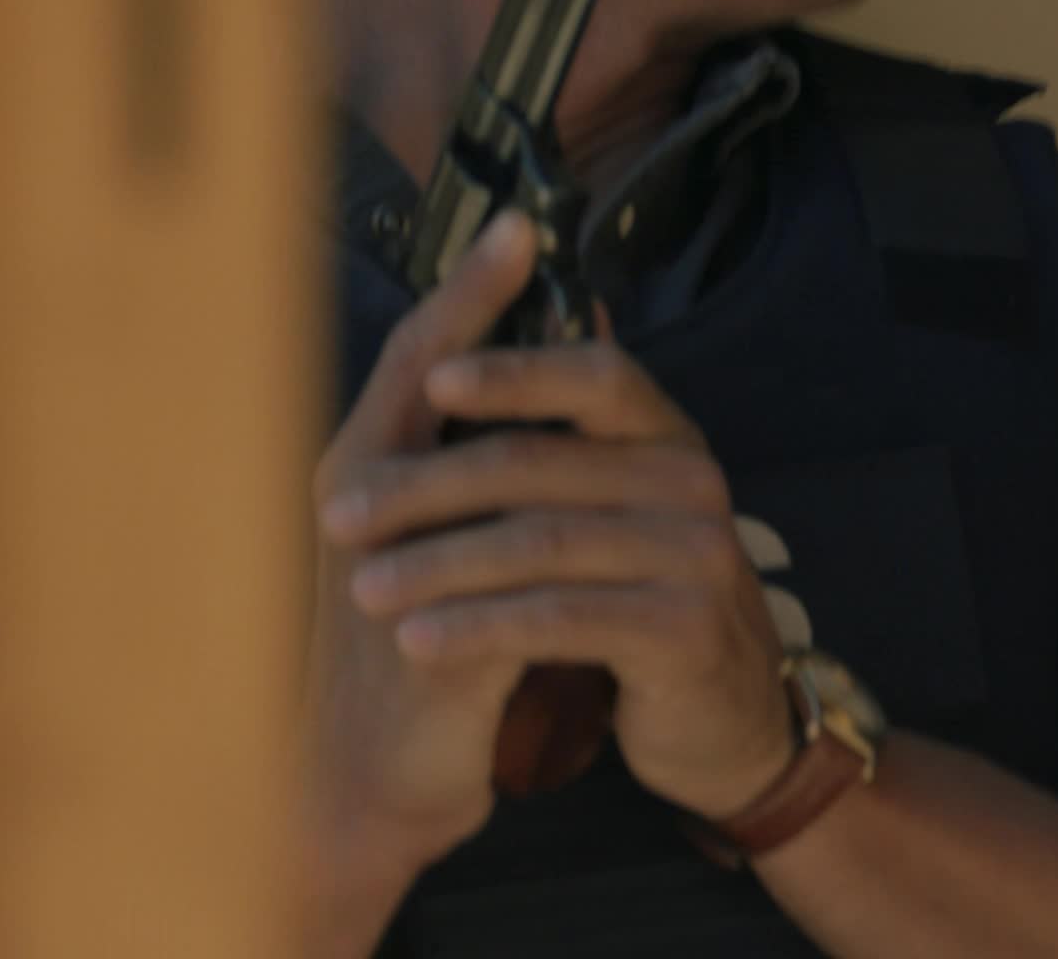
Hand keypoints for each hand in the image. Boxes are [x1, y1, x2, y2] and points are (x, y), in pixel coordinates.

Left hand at [320, 225, 796, 824]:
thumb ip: (554, 443)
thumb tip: (466, 334)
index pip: (598, 375)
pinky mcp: (685, 630)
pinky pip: (560, 617)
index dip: (516, 372)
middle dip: (426, 488)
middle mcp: (694, 482)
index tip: (434, 379)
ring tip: (365, 589)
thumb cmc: (634, 605)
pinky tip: (419, 639)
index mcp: (667, 438)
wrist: (718, 722)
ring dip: (437, 565)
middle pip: (540, 463)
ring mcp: (698, 555)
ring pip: (540, 543)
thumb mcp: (605, 517)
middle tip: (340, 517)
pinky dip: (477, 625)